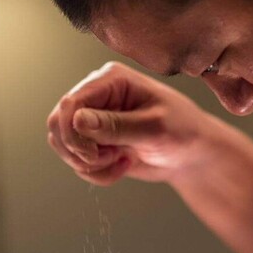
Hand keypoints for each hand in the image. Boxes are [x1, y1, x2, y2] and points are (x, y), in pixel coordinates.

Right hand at [46, 61, 221, 185]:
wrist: (193, 154)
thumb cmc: (184, 131)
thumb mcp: (154, 128)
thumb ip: (116, 125)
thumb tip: (78, 120)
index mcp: (111, 79)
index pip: (70, 103)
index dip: (73, 133)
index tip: (93, 156)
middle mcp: (97, 95)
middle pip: (59, 123)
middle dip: (79, 150)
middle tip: (108, 159)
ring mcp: (94, 118)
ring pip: (64, 145)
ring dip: (89, 164)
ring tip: (120, 161)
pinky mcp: (95, 140)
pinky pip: (77, 160)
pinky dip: (96, 172)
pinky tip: (122, 165)